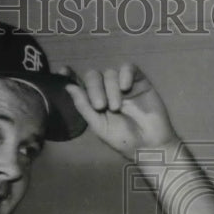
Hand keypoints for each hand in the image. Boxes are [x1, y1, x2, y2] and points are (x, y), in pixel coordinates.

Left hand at [62, 64, 178, 158]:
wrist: (150, 145)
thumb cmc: (124, 140)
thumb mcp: (99, 126)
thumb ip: (84, 106)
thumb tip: (68, 86)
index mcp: (95, 101)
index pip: (81, 83)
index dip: (71, 75)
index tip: (63, 70)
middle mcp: (107, 91)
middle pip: (94, 75)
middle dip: (94, 88)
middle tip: (101, 107)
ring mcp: (124, 85)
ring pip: (110, 73)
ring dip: (111, 89)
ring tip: (117, 107)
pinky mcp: (140, 82)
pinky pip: (129, 68)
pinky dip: (125, 74)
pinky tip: (125, 88)